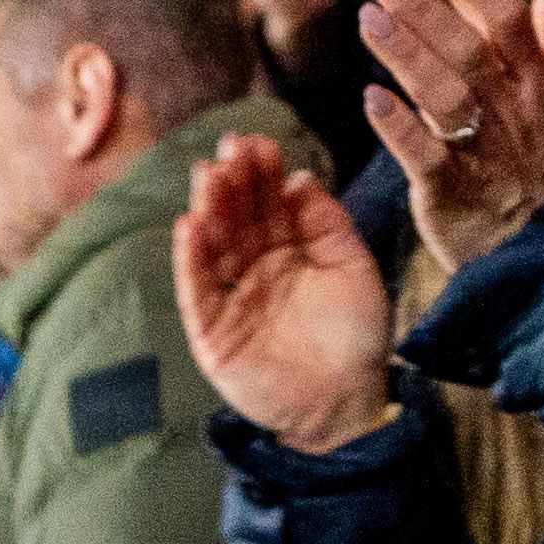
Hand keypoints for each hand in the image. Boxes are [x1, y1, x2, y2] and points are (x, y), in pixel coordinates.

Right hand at [171, 134, 400, 451]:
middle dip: (233, 183)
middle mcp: (256, 271)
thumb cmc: (356, 337)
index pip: (268, 205)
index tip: (257, 141)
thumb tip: (301, 178)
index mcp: (289, 252)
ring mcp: (232, 300)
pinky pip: (197, 291)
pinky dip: (190, 260)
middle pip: (238, 219)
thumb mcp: (353, 267)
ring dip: (208, 210)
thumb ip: (329, 223)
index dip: (261, 174)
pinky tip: (188, 226)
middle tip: (228, 148)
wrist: (347, 401)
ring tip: (207, 175)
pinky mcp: (213, 333)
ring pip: (215, 248)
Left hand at [359, 0, 543, 290]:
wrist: (542, 251)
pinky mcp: (454, 197)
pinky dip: (398, 127)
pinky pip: (426, 158)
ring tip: (367, 17)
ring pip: (446, 97)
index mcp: (543, 83)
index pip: (508, 19)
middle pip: (471, 50)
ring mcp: (487, 157)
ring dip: (406, 54)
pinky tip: (371, 97)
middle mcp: (518, 115)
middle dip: (424, 7)